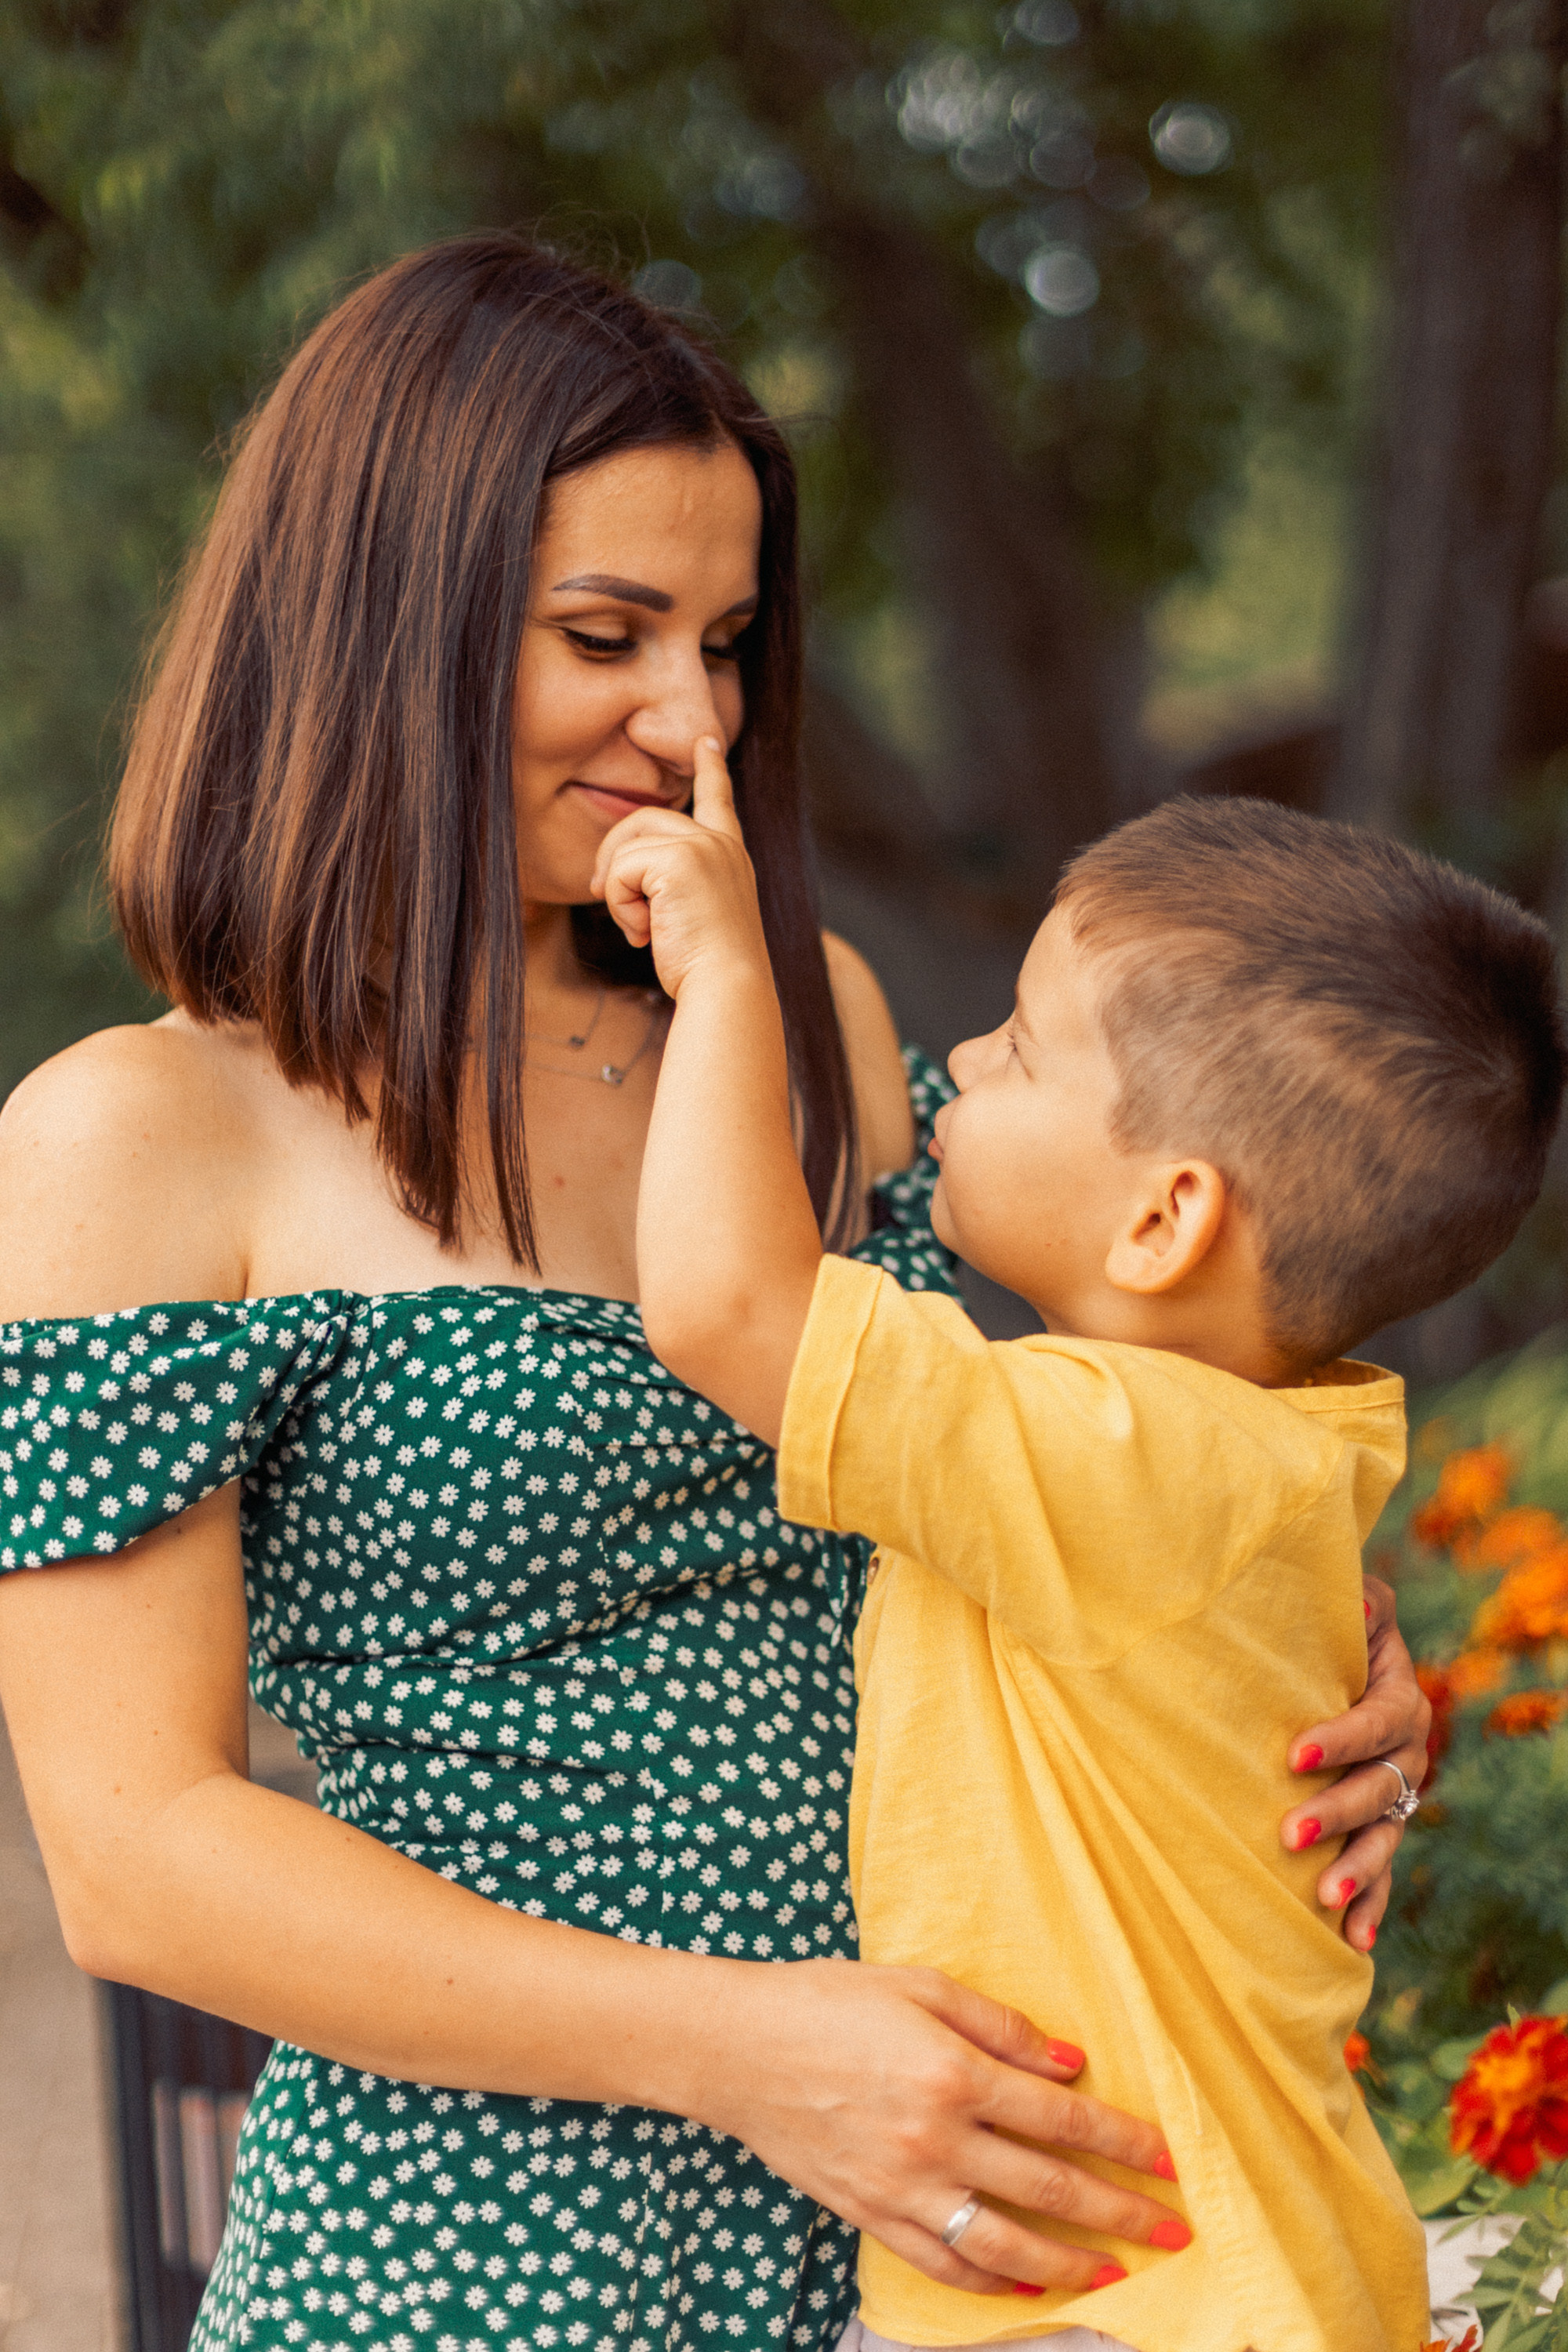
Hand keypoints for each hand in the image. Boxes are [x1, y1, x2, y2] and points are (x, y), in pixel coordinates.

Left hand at [590, 736, 766, 998]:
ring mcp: (702, 847)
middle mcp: (720, 843)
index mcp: (730, 855)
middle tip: (608, 903)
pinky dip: (618, 905)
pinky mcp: (680, 859)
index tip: (706, 741)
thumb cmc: (707, 971)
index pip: (717, 801)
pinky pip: (619, 870)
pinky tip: (644, 934)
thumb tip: (607, 873)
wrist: (728, 989)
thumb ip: (668, 884)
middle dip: (613, 859)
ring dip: (618, 892)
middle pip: (642, 820)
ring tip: (641, 930)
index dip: (710, 770)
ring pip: (626, 846)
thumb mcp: (693, 917)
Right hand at [693, 1956, 1184, 2296]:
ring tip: (1116, 2274)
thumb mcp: (919, 1986)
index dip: (1123, 2141)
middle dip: (1120, 2213)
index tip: (1169, 2160)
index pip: (1061, 2118)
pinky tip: (1026, 2286)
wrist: (737, 2047)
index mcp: (951, 2074)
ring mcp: (901, 2187)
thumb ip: (999, 2025)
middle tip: (1173, 2230)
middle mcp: (934, 2140)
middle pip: (1048, 2187)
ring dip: (1069, 2263)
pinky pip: (942, 2263)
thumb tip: (1069, 2064)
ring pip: (1004, 2243)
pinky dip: (990, 2283)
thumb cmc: (829, 2000)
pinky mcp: (869, 2215)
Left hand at [1279, 1574, 1430, 1951]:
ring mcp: (1396, 1794)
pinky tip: (1353, 1939)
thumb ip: (1354, 1600)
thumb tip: (1358, 1598)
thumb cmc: (1328, 1626)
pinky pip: (1382, 1870)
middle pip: (1380, 1788)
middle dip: (1337, 1813)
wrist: (1327, 1659)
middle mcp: (1408, 1751)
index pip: (1377, 1721)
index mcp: (1400, 1697)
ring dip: (1357, 1869)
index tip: (1294, 1754)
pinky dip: (1371, 1904)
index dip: (1341, 1738)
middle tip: (1289, 1832)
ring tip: (1323, 1897)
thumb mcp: (1345, 1604)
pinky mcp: (1378, 1827)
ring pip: (1384, 1837)